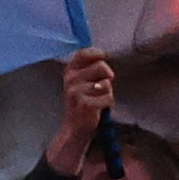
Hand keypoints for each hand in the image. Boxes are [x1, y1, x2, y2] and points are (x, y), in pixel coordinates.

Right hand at [53, 48, 118, 171]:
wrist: (76, 126)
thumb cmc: (85, 101)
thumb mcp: (85, 80)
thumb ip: (92, 67)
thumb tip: (103, 56)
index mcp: (70, 71)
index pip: (84, 53)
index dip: (97, 54)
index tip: (103, 59)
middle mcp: (70, 80)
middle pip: (101, 66)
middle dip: (107, 76)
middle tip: (99, 88)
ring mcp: (75, 92)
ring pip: (106, 83)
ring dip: (107, 92)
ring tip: (98, 99)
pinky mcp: (84, 104)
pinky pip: (108, 97)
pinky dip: (108, 103)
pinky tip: (98, 108)